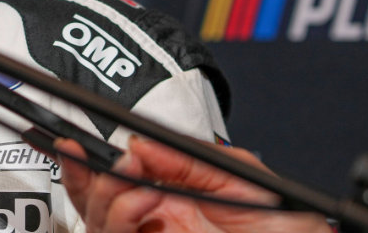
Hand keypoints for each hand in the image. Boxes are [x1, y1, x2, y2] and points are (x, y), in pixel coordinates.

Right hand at [57, 135, 330, 232]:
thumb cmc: (292, 230)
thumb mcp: (247, 180)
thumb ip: (192, 160)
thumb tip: (141, 142)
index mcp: (173, 202)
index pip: (113, 183)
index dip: (86, 163)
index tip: (74, 143)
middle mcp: (157, 226)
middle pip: (93, 204)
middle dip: (86, 177)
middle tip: (104, 159)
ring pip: (98, 224)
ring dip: (106, 198)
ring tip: (134, 182)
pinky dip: (120, 220)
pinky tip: (144, 203)